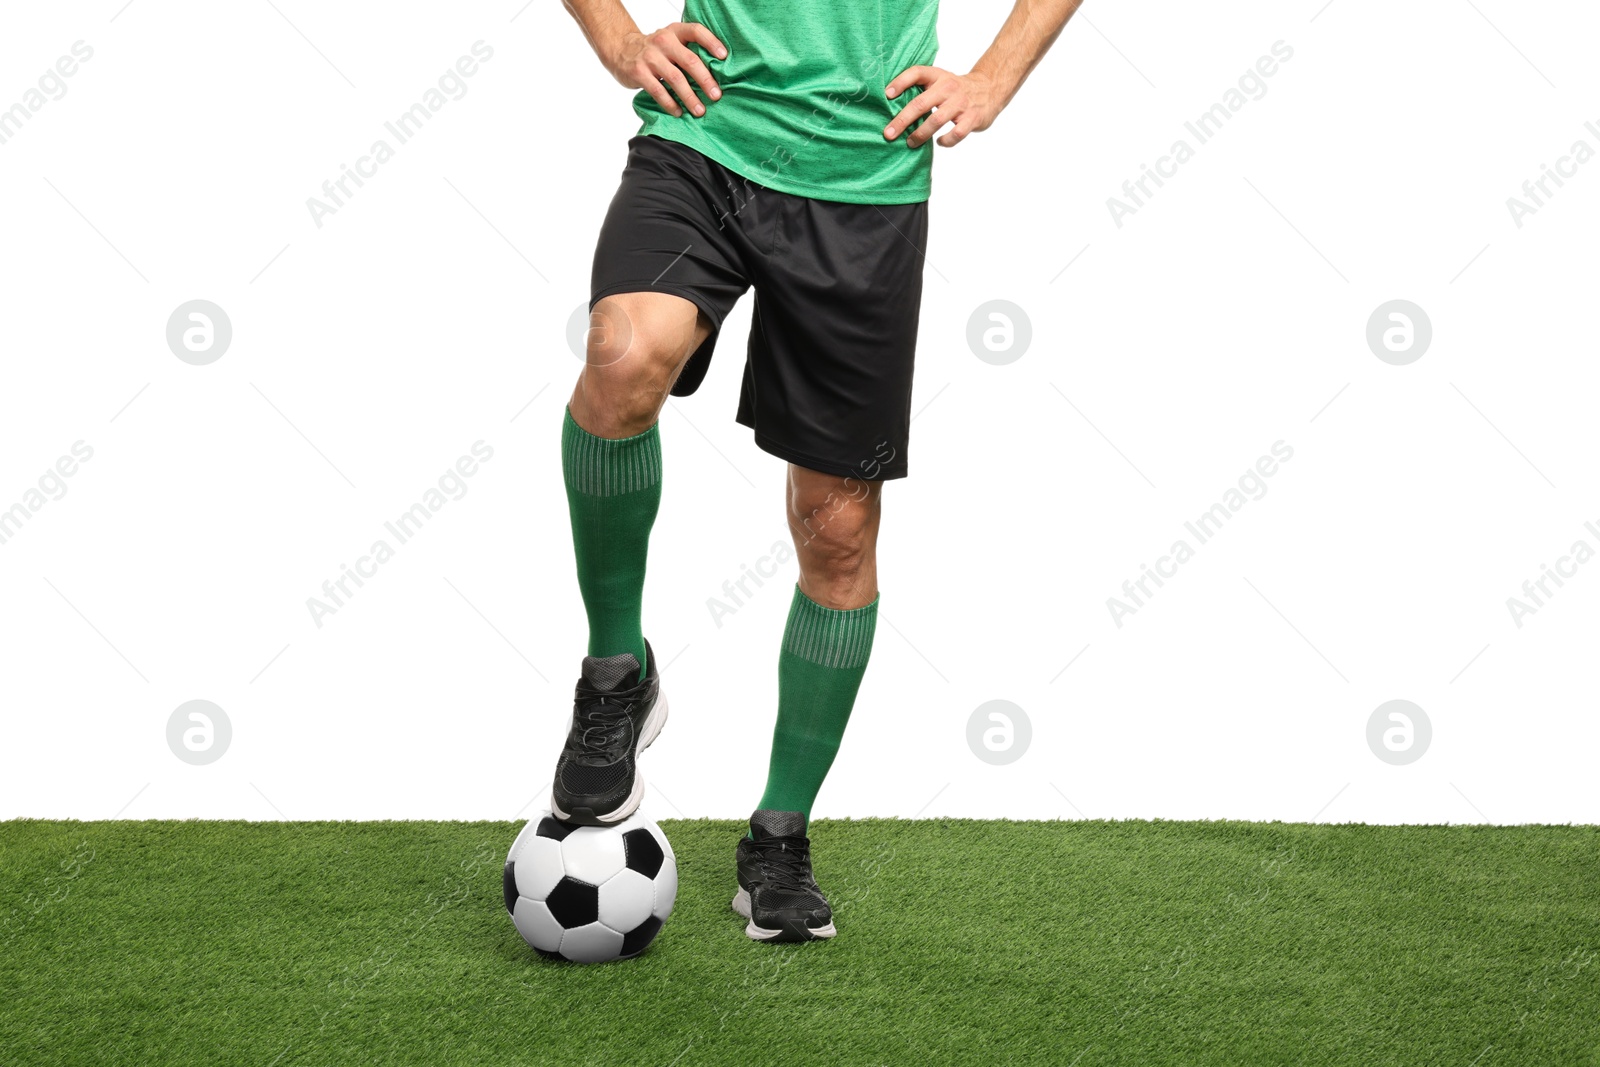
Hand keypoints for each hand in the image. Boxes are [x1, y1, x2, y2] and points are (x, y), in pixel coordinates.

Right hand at [612, 23, 726, 117]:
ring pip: (675, 79)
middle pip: (689, 61)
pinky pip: (658, 91)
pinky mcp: (639, 72)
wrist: (621, 49)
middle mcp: (663, 41)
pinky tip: (679, 112)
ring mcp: (650, 57)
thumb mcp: (671, 41)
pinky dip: (670, 104)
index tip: (724, 57)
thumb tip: (716, 74)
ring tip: (700, 110)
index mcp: (675, 32)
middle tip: (716, 96)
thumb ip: (688, 50)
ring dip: (690, 97)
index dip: (711, 42)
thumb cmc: (655, 50)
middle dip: (705, 80)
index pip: (696, 31)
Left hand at [883, 67, 1000, 148]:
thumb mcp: (940, 80)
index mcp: (938, 76)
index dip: (901, 82)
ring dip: (919, 134)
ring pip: (935, 121)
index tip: (887, 94)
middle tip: (888, 134)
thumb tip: (890, 104)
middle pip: (920, 103)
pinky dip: (945, 141)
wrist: (989, 89)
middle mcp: (948, 88)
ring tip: (910, 142)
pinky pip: (955, 134)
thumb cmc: (955, 89)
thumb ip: (922, 88)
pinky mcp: (972, 119)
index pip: (917, 73)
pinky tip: (939, 142)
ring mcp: (961, 104)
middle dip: (902, 120)